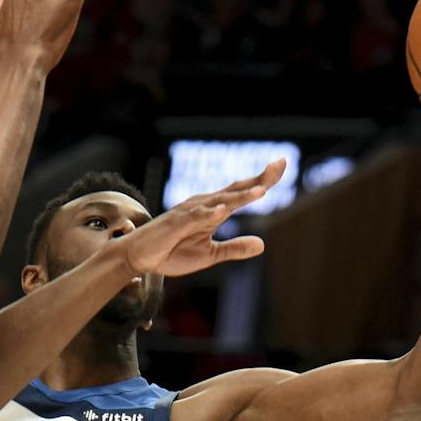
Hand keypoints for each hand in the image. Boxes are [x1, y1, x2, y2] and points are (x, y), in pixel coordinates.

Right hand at [117, 160, 286, 276]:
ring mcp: (190, 212)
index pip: (241, 192)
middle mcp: (203, 205)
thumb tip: (263, 244)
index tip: (281, 165)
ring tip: (262, 190)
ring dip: (240, 196)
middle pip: (235, 189)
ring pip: (219, 200)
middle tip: (281, 163)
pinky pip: (195, 217)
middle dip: (258, 178)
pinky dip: (209, 213)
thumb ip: (235, 248)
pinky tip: (223, 211)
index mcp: (213, 211)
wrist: (139, 257)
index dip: (262, 179)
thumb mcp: (210, 255)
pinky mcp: (176, 223)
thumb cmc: (171, 252)